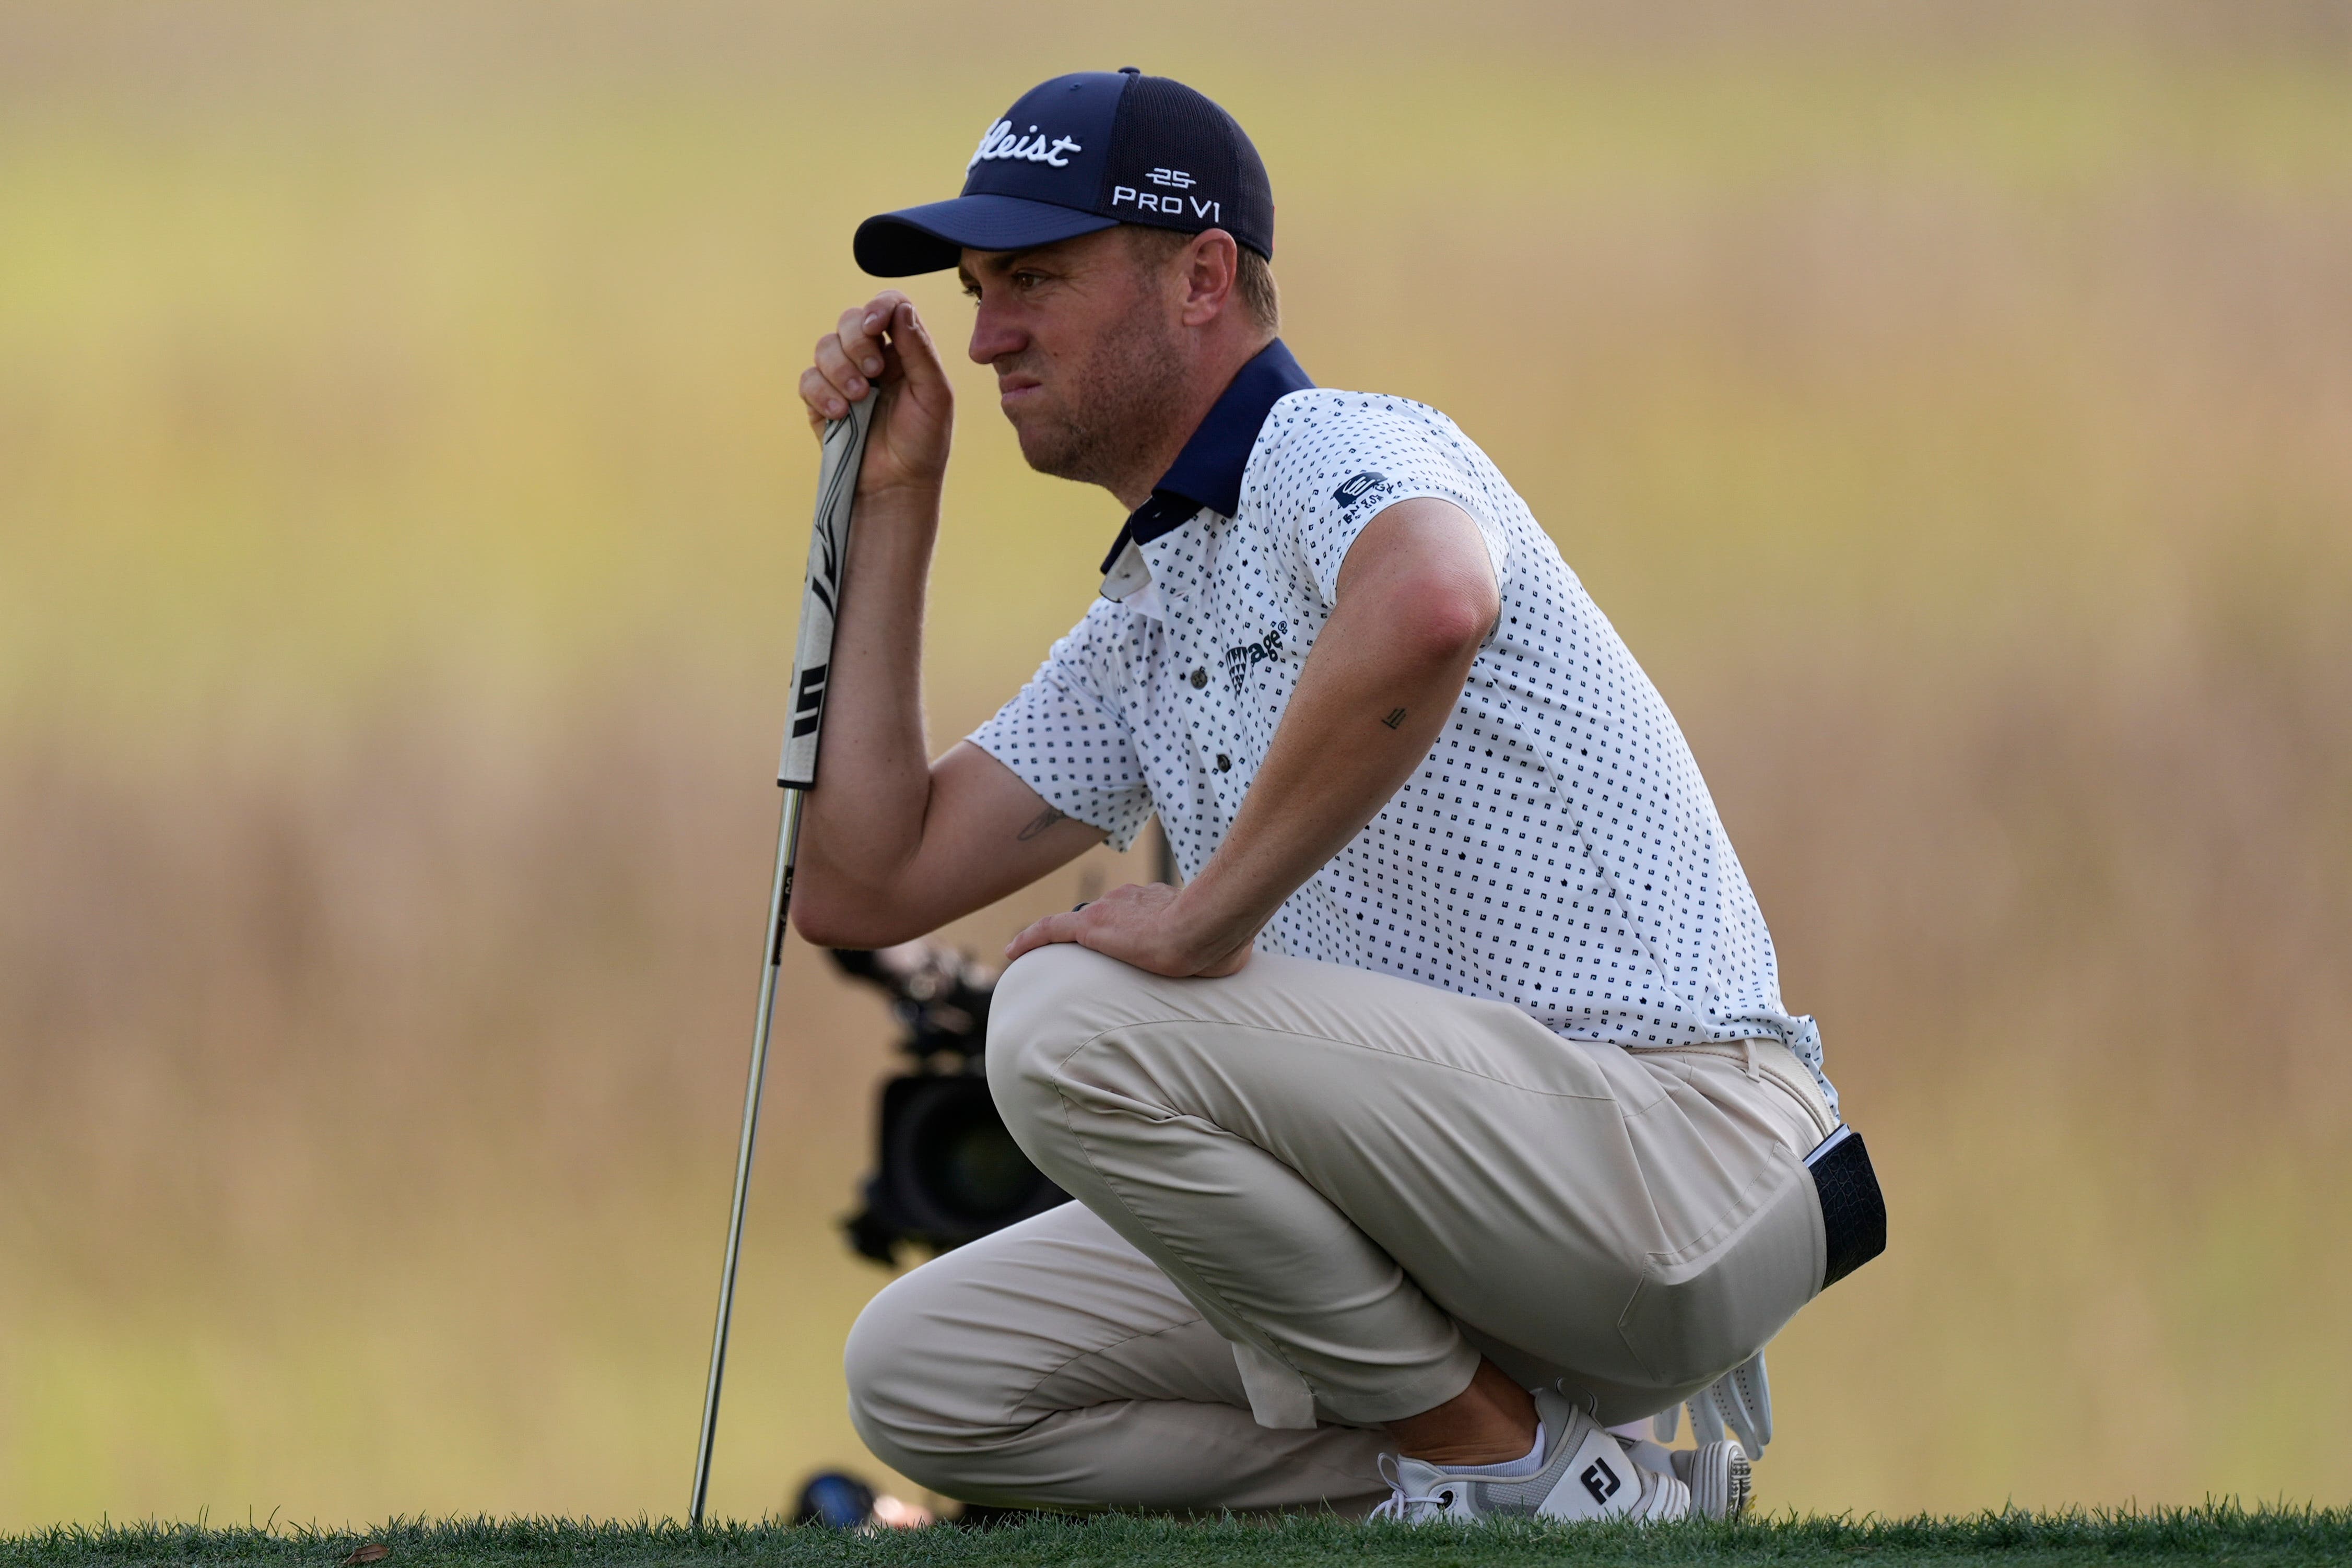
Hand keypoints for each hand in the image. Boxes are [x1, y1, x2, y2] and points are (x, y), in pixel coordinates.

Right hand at [799, 292, 953, 500]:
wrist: (897, 486)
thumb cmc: (923, 442)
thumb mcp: (934, 395)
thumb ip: (920, 351)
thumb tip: (902, 308)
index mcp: (905, 350)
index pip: (889, 307)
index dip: (878, 307)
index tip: (875, 326)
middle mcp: (873, 357)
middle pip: (850, 319)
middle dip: (857, 342)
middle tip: (874, 372)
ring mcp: (844, 377)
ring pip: (825, 346)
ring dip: (839, 369)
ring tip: (858, 399)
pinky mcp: (821, 401)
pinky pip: (808, 379)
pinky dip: (821, 392)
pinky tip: (839, 414)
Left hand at [1004, 881, 1254, 977]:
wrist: (1210, 927)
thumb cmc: (1224, 941)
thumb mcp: (1224, 946)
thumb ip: (1218, 948)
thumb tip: (1232, 958)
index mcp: (1161, 901)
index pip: (1137, 909)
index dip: (1125, 922)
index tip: (1121, 933)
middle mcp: (1132, 899)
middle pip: (1109, 916)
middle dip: (1101, 934)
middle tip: (1092, 959)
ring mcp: (1111, 910)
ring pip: (1082, 926)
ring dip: (1071, 944)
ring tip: (1053, 964)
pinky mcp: (1092, 927)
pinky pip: (1051, 930)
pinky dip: (1030, 939)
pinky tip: (1011, 952)